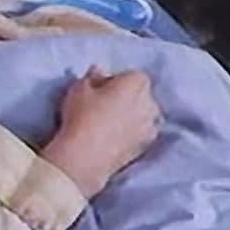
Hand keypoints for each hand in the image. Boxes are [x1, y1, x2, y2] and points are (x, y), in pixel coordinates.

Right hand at [41, 66, 160, 197]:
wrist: (85, 157)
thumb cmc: (82, 116)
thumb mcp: (79, 88)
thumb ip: (93, 77)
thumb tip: (100, 72)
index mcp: (136, 82)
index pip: (134, 75)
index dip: (119, 81)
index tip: (103, 89)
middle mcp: (149, 102)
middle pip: (142, 94)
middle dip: (129, 97)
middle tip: (106, 105)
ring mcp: (150, 125)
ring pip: (144, 115)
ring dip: (133, 116)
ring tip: (110, 124)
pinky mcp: (146, 146)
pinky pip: (142, 133)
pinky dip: (133, 133)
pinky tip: (116, 138)